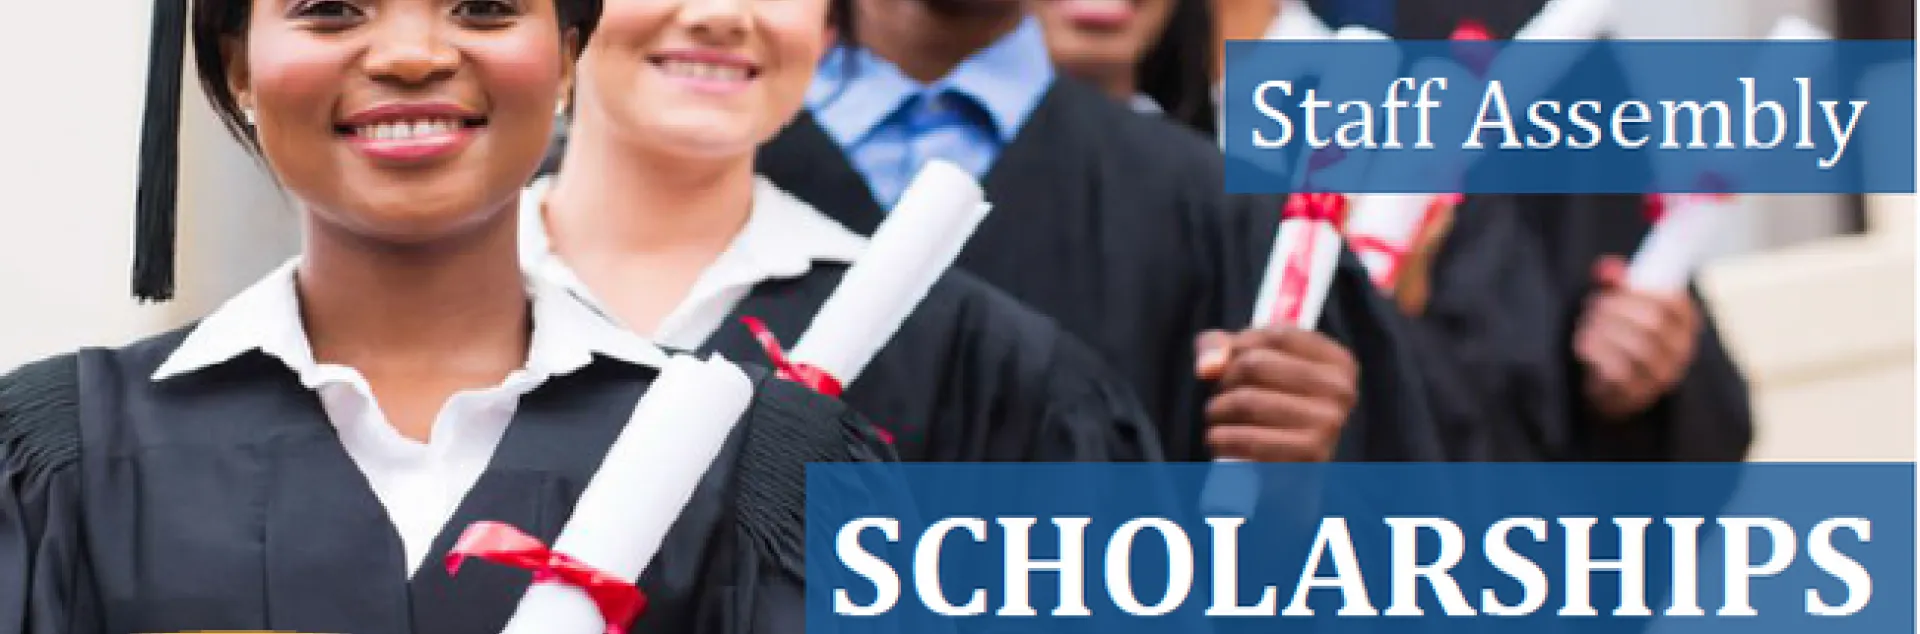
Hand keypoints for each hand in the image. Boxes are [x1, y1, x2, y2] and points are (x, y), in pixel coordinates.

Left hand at [1195, 327, 1356, 461]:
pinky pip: (1248, 439)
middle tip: (1218, 396)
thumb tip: (1208, 367)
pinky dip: (1221, 439)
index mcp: (1338, 362)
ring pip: (1246, 401)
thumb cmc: (1269, 406)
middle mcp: (1341, 391)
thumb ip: (1221, 346)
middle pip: (1255, 364)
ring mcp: (1328, 424)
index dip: (1241, 345)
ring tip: (1215, 418)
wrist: (1289, 473)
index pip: (1277, 334)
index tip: (1230, 363)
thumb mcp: (1250, 364)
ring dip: (1216, 410)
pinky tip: (1218, 440)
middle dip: (1223, 380)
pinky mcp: (1308, 456)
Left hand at [1574, 255, 1701, 419]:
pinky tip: (1585, 345)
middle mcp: (1680, 351)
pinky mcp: (1638, 393)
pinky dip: (1597, 352)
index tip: (1617, 288)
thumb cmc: (1619, 335)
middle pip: (1652, 321)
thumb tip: (1606, 268)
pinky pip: (1618, 370)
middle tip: (1594, 305)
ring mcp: (1662, 375)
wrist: (1609, 386)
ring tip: (1587, 326)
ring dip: (1603, 330)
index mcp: (1684, 323)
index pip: (1674, 301)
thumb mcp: (1620, 304)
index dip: (1639, 290)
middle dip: (1616, 308)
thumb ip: (1614, 282)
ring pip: (1636, 345)